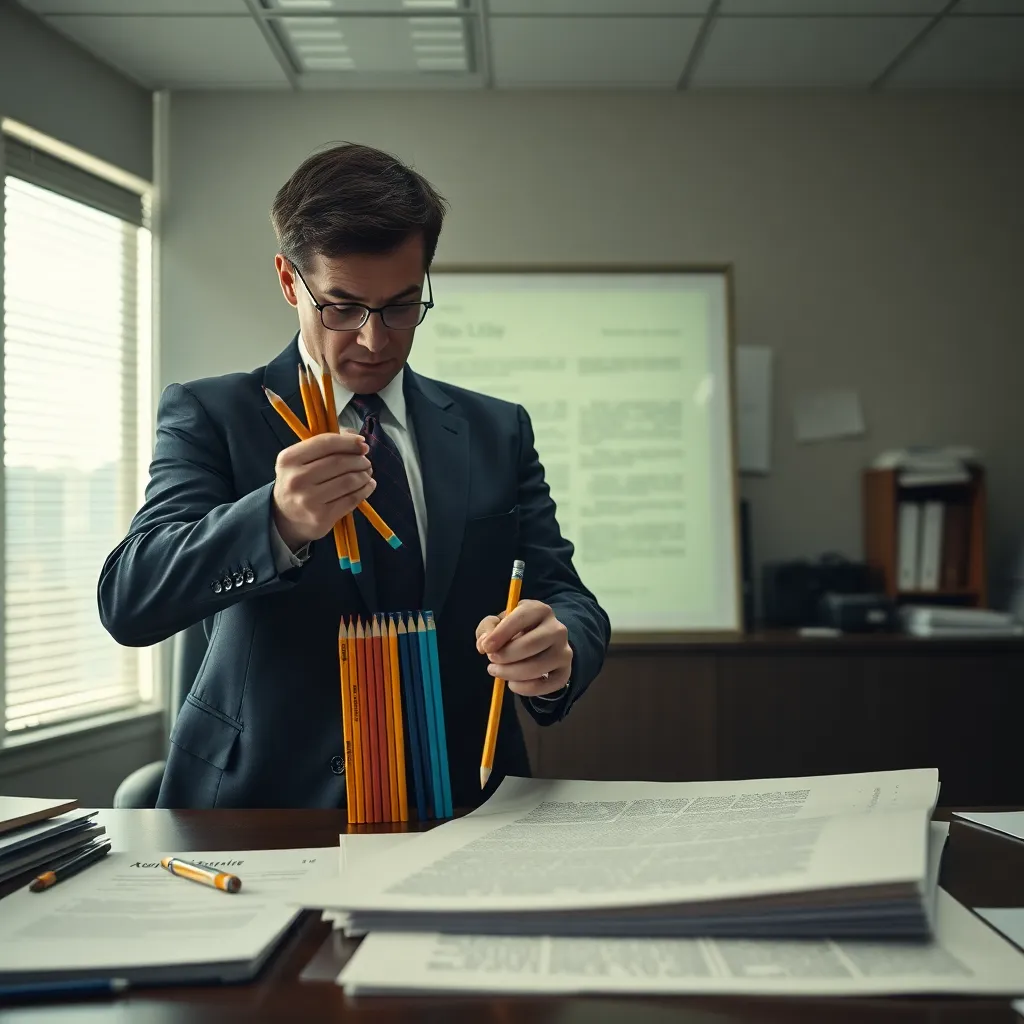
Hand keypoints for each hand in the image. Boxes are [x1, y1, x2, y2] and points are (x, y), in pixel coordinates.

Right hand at [272, 431, 375, 549]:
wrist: (284, 519)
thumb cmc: (298, 484)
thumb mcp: (300, 461)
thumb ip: (325, 446)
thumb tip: (356, 439)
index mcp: (289, 459)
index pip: (326, 443)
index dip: (348, 441)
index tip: (362, 443)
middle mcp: (296, 479)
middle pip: (339, 462)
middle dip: (359, 460)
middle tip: (366, 461)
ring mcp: (308, 500)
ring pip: (348, 481)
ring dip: (364, 475)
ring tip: (367, 473)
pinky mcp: (322, 517)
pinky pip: (351, 499)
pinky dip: (365, 490)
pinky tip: (368, 485)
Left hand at [474, 600, 571, 698]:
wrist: (540, 645)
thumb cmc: (514, 631)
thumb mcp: (498, 622)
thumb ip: (487, 628)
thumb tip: (484, 644)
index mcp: (539, 610)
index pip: (521, 618)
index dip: (501, 633)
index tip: (486, 647)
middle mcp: (557, 629)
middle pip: (531, 644)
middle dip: (505, 656)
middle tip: (491, 660)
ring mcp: (564, 652)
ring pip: (537, 667)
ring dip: (510, 673)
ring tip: (498, 671)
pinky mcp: (565, 672)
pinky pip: (545, 685)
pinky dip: (524, 688)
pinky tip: (513, 683)